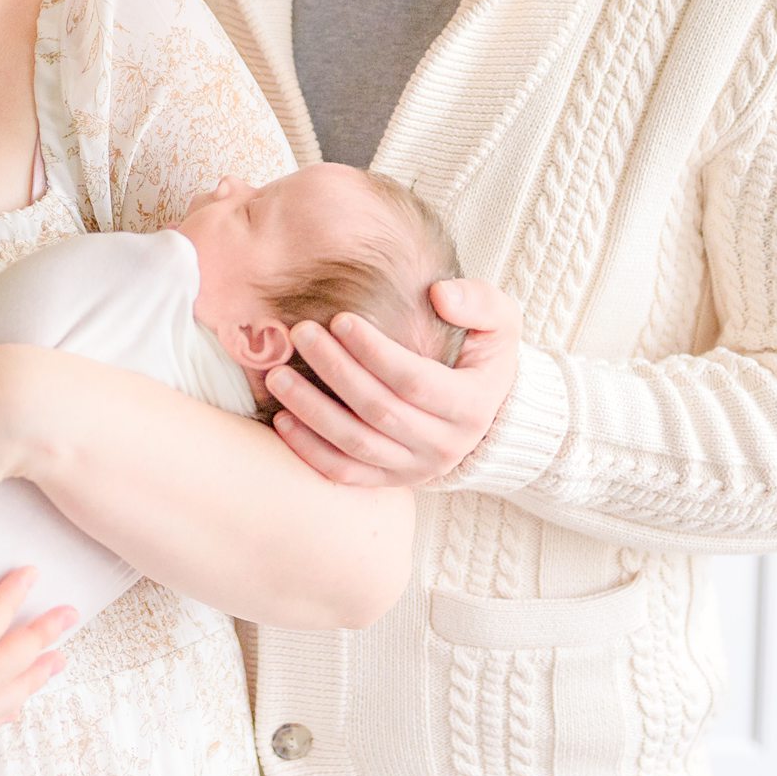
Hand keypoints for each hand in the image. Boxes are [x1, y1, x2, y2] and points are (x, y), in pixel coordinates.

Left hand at [266, 277, 521, 486]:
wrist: (488, 411)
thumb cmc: (483, 355)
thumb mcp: (500, 322)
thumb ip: (478, 302)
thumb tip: (439, 295)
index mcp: (472, 406)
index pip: (414, 381)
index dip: (375, 352)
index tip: (340, 320)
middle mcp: (445, 445)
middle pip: (379, 411)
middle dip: (335, 371)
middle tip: (300, 334)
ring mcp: (415, 468)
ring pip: (356, 445)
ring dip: (312, 412)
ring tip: (276, 376)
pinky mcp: (390, 480)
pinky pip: (345, 473)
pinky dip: (310, 451)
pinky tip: (281, 420)